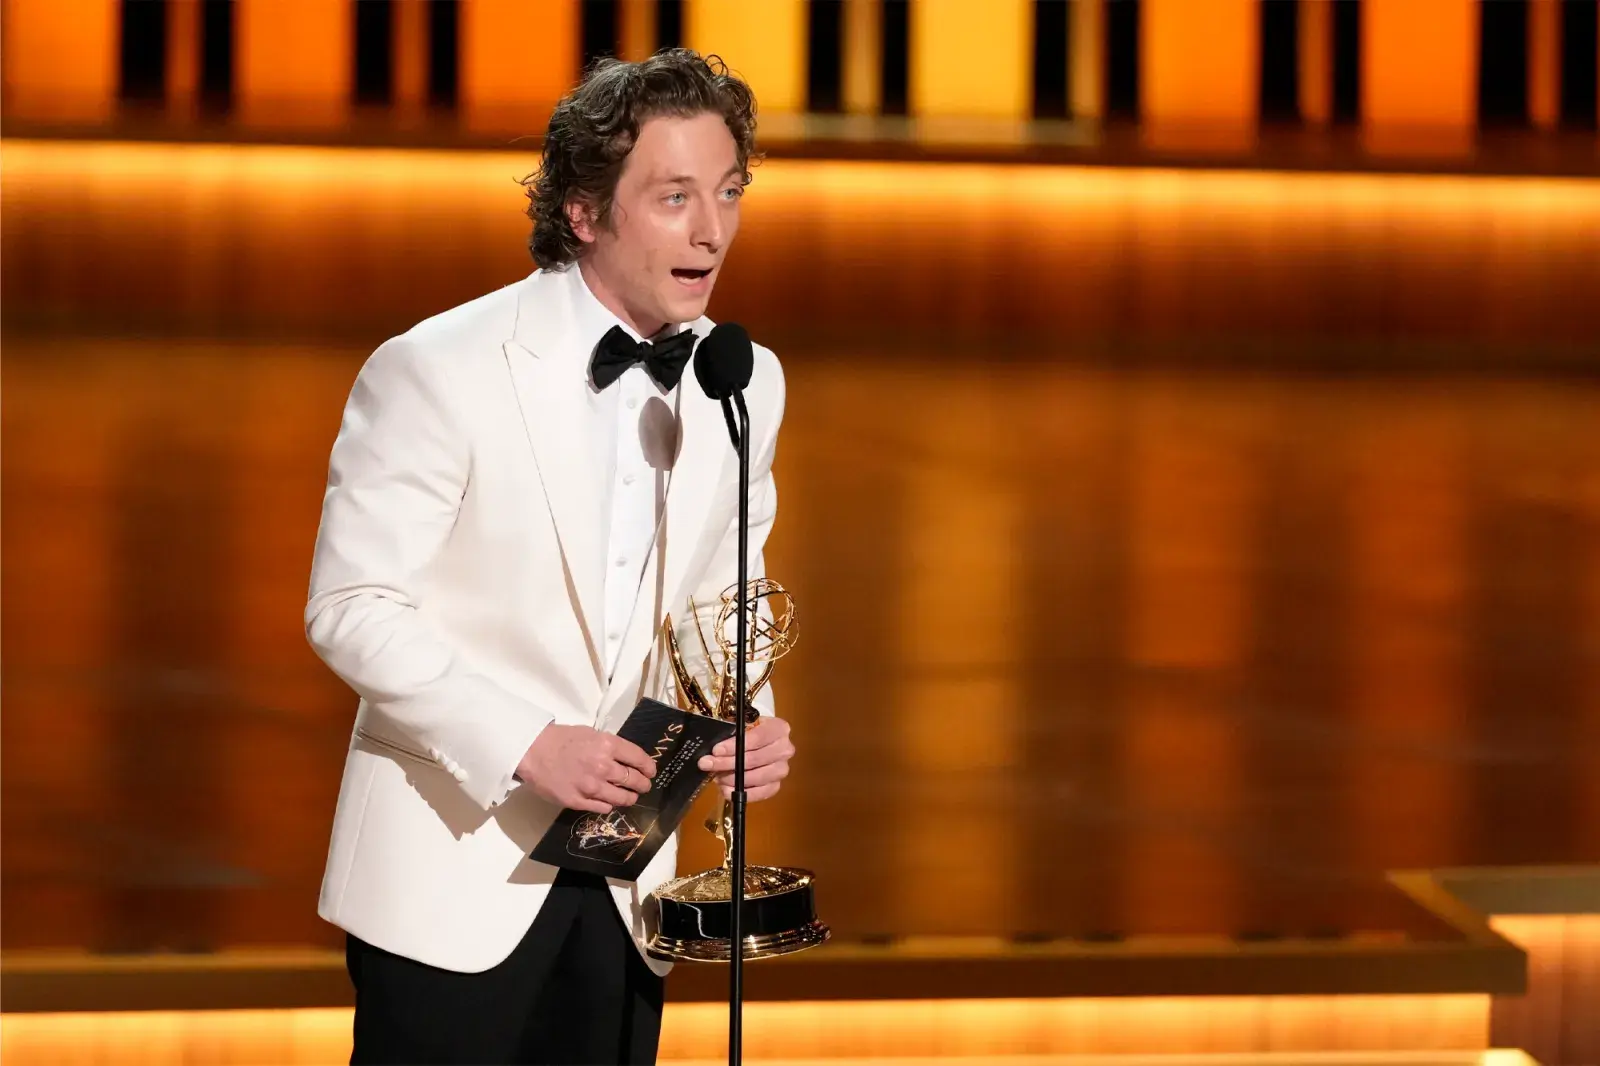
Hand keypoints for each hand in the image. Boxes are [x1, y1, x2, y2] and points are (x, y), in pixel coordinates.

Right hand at [514, 725, 655, 813]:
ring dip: (630, 798)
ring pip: (622, 798)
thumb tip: (628, 758)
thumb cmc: (561, 739)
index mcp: (607, 745)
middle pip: (634, 780)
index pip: (639, 759)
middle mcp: (603, 766)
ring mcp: (591, 786)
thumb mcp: (590, 733)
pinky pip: (603, 807)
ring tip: (630, 797)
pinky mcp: (578, 801)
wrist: (533, 752)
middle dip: (643, 785)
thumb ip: (610, 746)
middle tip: (643, 786)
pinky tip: (609, 801)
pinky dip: (609, 804)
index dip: (649, 767)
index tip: (651, 772)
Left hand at [697, 716, 793, 801]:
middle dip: (728, 763)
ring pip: (758, 777)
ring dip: (734, 779)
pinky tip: (727, 790)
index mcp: (779, 729)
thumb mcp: (742, 723)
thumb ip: (732, 731)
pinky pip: (761, 793)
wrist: (761, 740)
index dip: (735, 745)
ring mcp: (782, 769)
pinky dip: (743, 793)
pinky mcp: (776, 785)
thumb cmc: (749, 730)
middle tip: (708, 764)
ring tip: (717, 777)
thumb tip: (715, 748)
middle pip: (756, 759)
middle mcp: (785, 749)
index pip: (757, 737)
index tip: (716, 750)